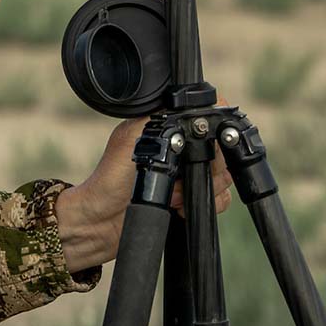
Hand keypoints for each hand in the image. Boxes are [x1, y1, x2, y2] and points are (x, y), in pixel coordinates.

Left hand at [56, 112, 233, 273]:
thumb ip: (159, 118)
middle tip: (177, 174)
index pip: (205, 120)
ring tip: (171, 193)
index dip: (210, 131)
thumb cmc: (111, 179)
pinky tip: (179, 206)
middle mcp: (181, 149)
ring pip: (222, 175)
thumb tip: (184, 103)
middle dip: (201, 166)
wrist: (103, 222)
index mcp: (167, 127)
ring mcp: (187, 174)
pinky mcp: (191, 198)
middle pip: (218, 150)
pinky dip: (203, 204)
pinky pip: (220, 198)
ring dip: (197, 187)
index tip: (201, 145)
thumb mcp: (132, 137)